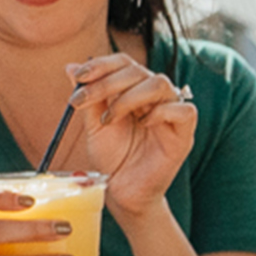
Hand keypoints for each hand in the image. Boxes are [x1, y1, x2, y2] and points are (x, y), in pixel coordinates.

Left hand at [59, 55, 198, 217]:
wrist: (122, 192)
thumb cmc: (112, 158)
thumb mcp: (94, 125)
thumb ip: (89, 97)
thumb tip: (71, 67)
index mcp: (134, 90)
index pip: (124, 63)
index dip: (102, 64)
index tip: (79, 76)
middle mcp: (155, 97)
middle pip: (138, 70)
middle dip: (106, 82)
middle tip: (83, 100)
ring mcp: (171, 113)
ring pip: (160, 83)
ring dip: (128, 96)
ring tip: (110, 117)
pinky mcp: (184, 134)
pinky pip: (184, 110)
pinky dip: (161, 112)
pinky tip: (143, 123)